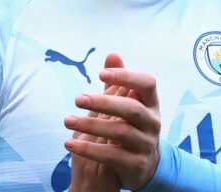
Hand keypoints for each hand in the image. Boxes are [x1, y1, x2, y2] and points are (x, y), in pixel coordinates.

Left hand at [65, 64, 160, 190]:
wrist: (142, 166)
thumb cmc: (130, 126)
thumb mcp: (126, 104)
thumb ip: (119, 82)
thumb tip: (112, 55)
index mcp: (151, 103)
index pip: (147, 83)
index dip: (126, 76)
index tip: (100, 73)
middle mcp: (153, 123)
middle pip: (132, 109)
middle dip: (103, 102)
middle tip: (78, 99)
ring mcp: (146, 144)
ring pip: (120, 132)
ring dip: (91, 126)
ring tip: (67, 120)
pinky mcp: (136, 164)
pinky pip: (111, 155)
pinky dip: (88, 149)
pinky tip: (69, 143)